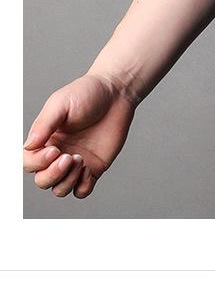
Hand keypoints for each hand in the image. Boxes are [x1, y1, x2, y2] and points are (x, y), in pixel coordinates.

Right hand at [22, 72, 136, 198]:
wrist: (117, 93)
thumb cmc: (88, 93)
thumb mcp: (61, 103)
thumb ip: (44, 125)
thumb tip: (28, 146)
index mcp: (46, 140)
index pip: (30, 163)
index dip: (37, 163)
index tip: (54, 150)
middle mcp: (59, 154)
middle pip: (43, 181)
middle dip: (53, 174)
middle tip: (69, 157)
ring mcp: (77, 163)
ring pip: (60, 189)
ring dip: (67, 180)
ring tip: (81, 160)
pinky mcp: (95, 167)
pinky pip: (83, 190)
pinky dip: (82, 187)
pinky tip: (89, 169)